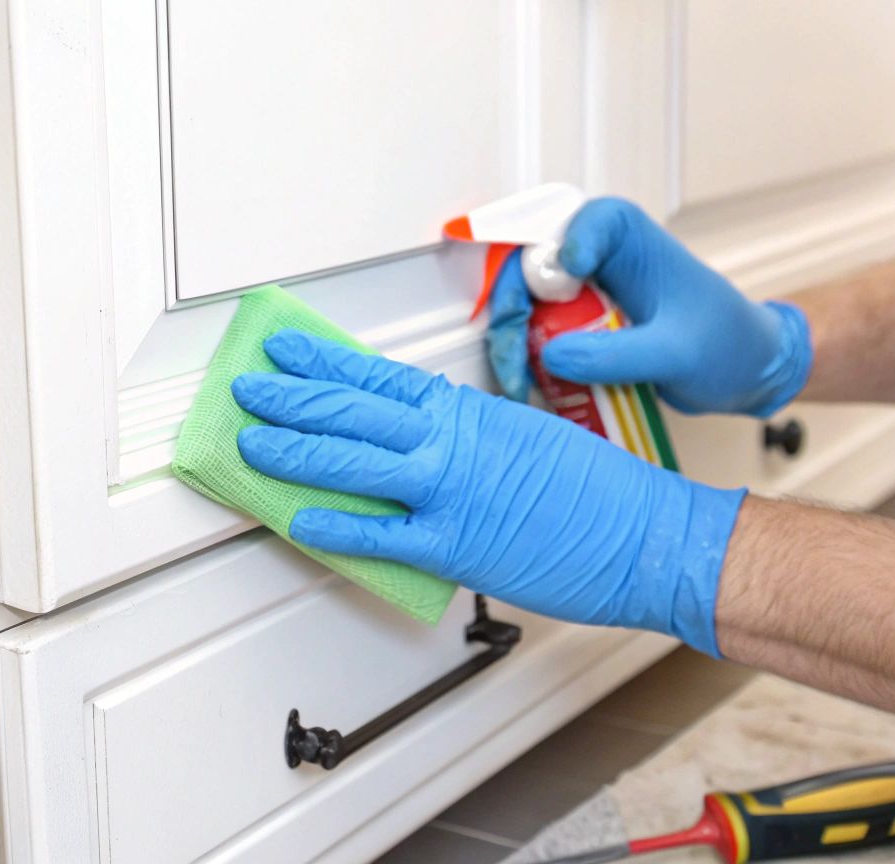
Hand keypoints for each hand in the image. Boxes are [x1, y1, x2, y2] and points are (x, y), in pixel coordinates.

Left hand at [232, 329, 744, 654]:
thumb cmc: (600, 490)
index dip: (324, 363)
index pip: (379, 377)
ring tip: (250, 443)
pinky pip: (378, 534)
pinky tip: (295, 518)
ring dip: (292, 450)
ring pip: (351, 462)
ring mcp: (449, 491)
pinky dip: (333, 526)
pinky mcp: (454, 544)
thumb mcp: (527, 434)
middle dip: (290, 398)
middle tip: (248, 389)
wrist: (647, 533)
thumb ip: (471, 432)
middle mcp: (452, 442)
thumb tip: (427, 435)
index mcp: (470, 411)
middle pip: (351, 411)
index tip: (286, 350)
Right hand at [486, 198, 812, 416]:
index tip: (562, 283)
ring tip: (519, 382)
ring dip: (512, 341)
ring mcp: (582, 291)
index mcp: (629, 238)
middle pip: (532, 265)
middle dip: (513, 310)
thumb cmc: (728, 345)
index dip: (559, 250)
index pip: (584, 222)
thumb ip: (618, 354)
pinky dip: (525, 358)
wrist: (744, 372)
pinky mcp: (575, 324)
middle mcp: (597, 256)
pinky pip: (535, 332)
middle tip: (515, 358)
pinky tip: (530, 386)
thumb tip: (552, 356)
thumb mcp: (677, 354)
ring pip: (524, 302)